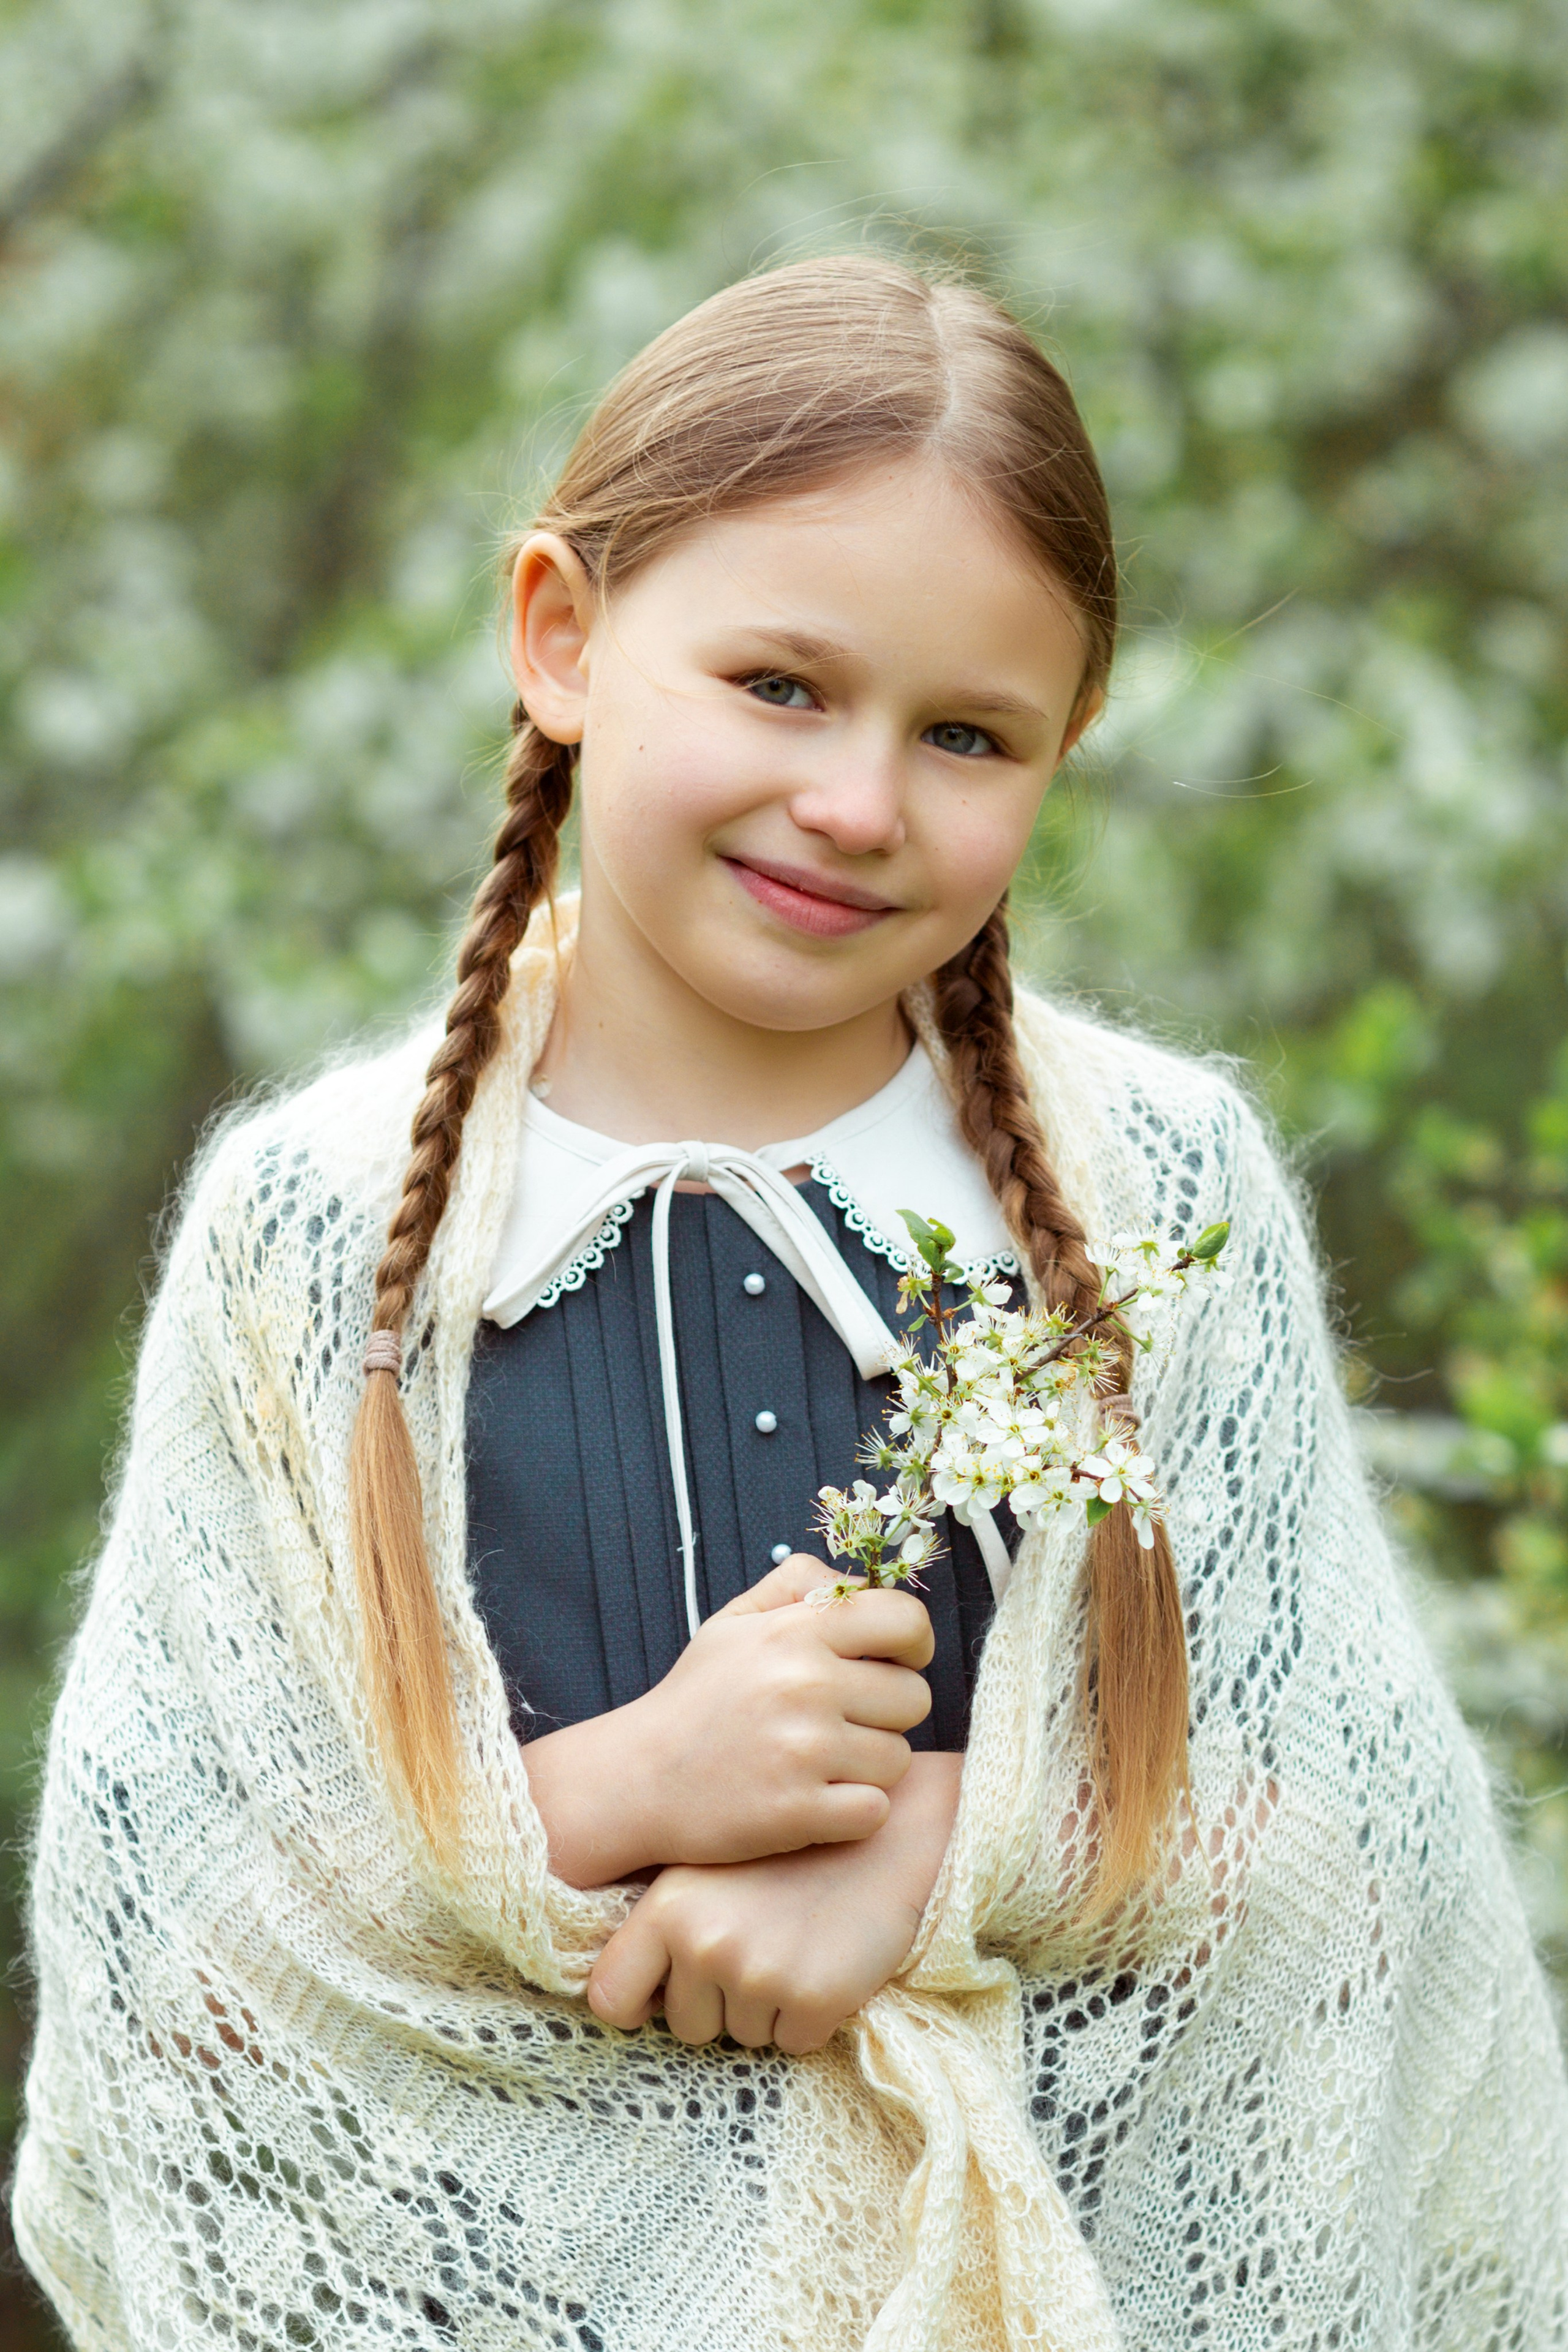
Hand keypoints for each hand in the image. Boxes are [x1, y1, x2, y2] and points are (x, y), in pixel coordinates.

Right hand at [523, 1556, 933, 1887]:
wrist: (638, 1778)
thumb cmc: (697, 1698)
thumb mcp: (734, 1621)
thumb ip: (797, 1584)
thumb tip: (858, 1581)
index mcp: (794, 1631)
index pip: (905, 1619)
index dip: (913, 1644)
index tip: (893, 1663)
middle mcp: (805, 1684)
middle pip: (913, 1698)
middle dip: (887, 1713)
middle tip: (842, 1722)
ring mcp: (803, 1750)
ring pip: (899, 1759)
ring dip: (869, 1766)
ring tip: (820, 1763)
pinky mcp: (799, 1812)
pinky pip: (875, 1811)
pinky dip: (854, 1813)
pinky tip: (817, 1802)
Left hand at [587, 1752, 962, 2052]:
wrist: (884, 1837)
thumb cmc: (791, 1854)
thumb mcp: (710, 1867)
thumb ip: (664, 1923)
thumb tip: (622, 1995)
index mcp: (668, 1906)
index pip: (610, 1997)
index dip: (638, 2004)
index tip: (662, 1995)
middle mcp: (705, 1943)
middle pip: (686, 2026)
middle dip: (719, 2003)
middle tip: (760, 1945)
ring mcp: (759, 1975)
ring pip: (742, 2037)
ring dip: (766, 2007)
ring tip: (795, 1943)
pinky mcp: (812, 2000)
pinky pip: (792, 2044)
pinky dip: (808, 2018)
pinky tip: (824, 1961)